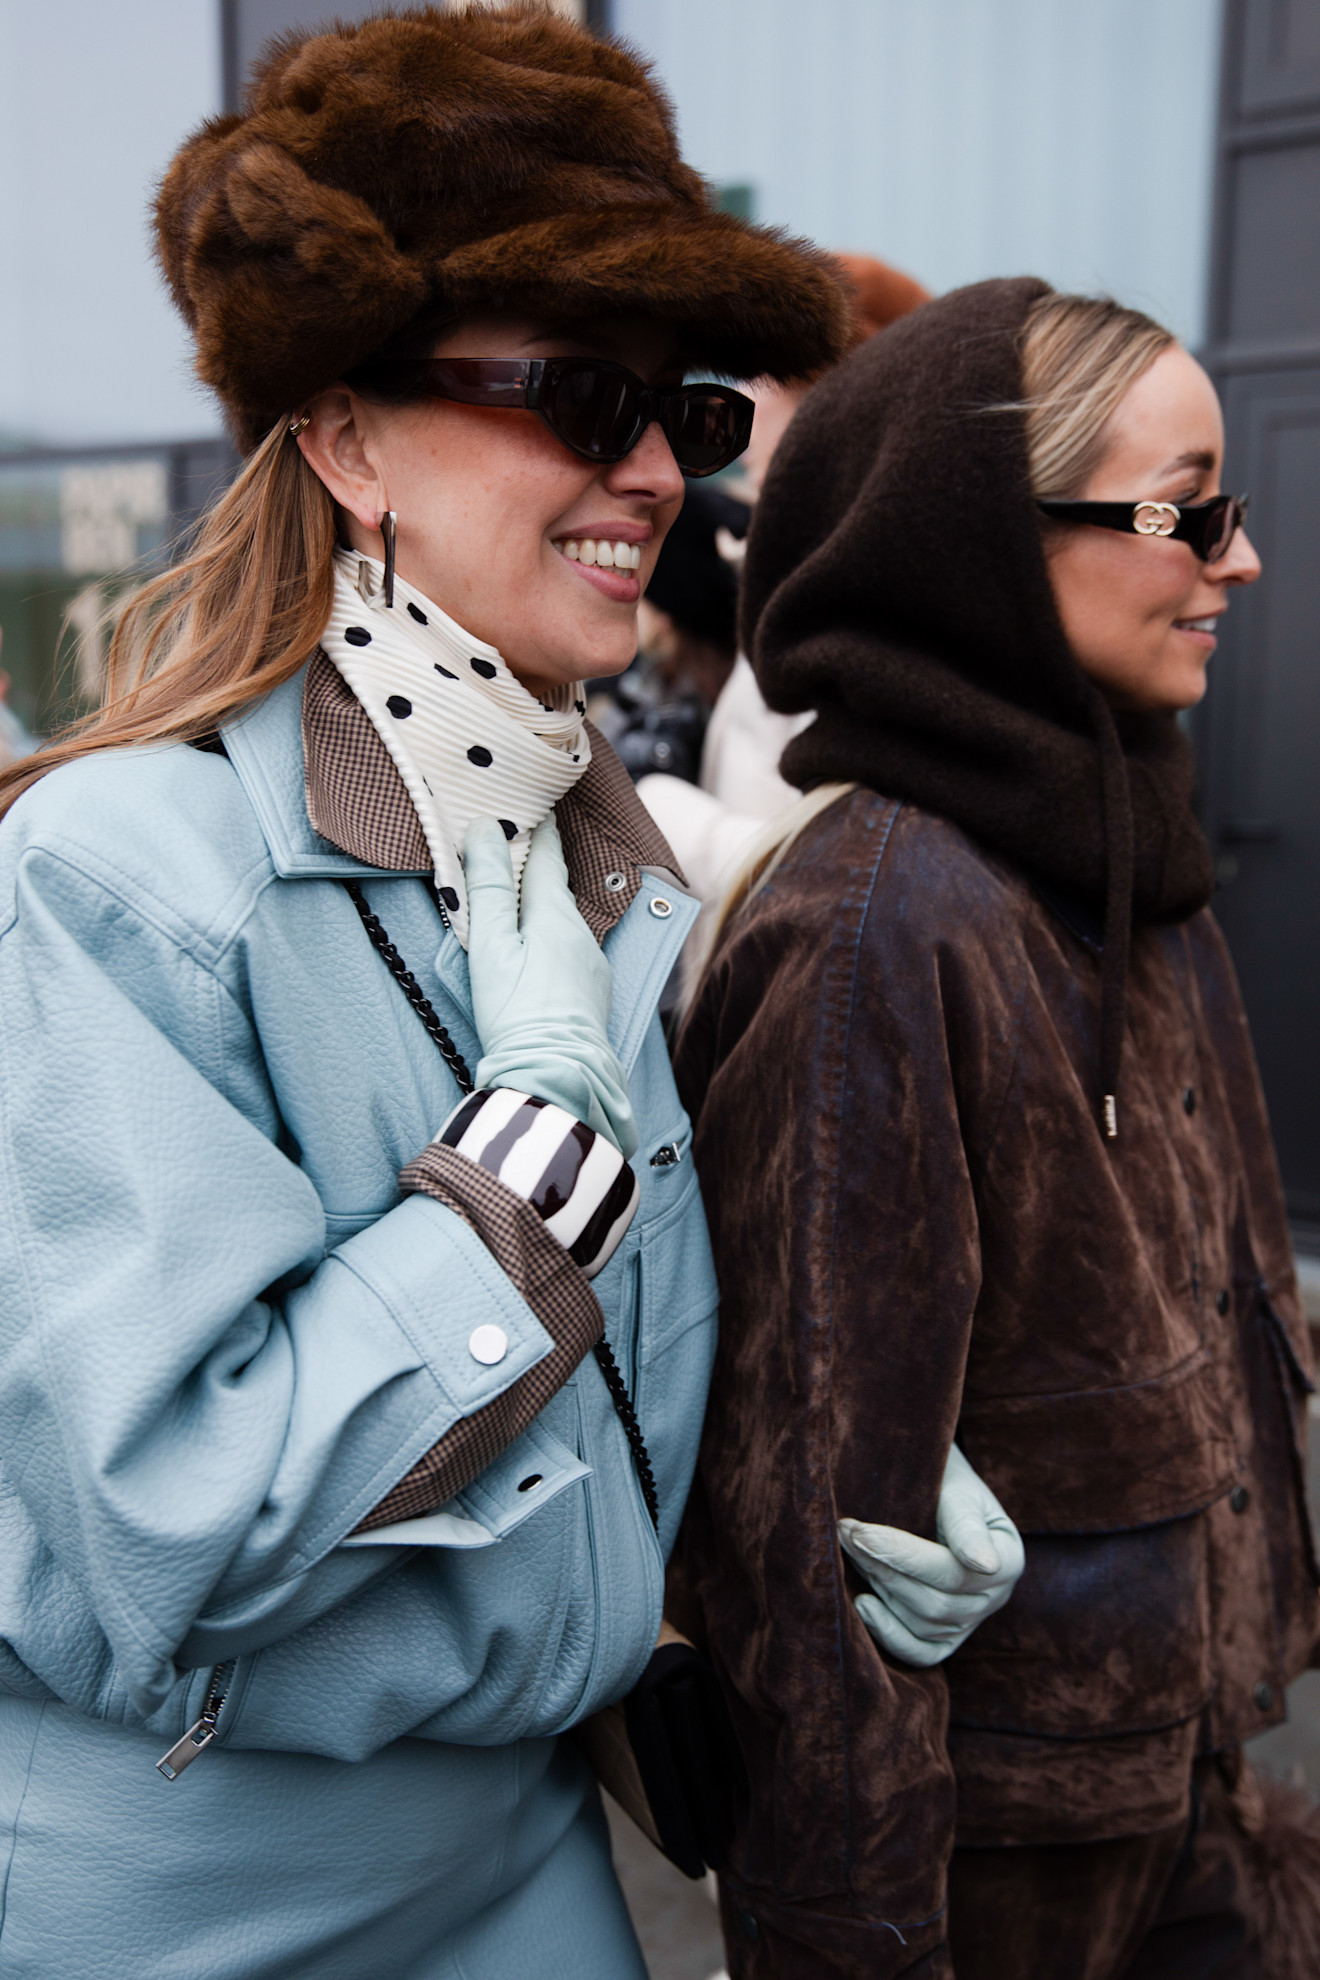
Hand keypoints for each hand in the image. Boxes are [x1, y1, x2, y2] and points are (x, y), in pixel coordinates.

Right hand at [464, 815, 636, 1156]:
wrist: (558, 1079)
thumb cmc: (516, 1014)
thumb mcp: (491, 948)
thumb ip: (488, 889)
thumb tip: (486, 829)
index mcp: (555, 916)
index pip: (546, 857)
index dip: (537, 830)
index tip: (532, 805)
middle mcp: (582, 934)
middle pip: (557, 889)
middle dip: (540, 866)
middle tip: (521, 841)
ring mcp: (593, 965)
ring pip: (567, 921)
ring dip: (547, 905)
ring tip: (524, 895)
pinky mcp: (595, 993)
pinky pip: (573, 950)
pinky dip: (556, 938)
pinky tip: (541, 949)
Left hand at [837, 1445, 1024, 1668]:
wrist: (939, 1488)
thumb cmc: (947, 1481)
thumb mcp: (959, 1489)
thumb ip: (967, 1524)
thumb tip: (986, 1566)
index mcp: (1009, 1557)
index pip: (954, 1568)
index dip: (903, 1552)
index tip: (859, 1530)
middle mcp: (996, 1597)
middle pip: (936, 1601)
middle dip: (883, 1565)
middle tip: (844, 1532)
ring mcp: (972, 1621)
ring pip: (924, 1622)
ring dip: (880, 1585)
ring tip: (850, 1550)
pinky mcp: (947, 1637)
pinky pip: (922, 1653)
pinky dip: (890, 1634)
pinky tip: (862, 1604)